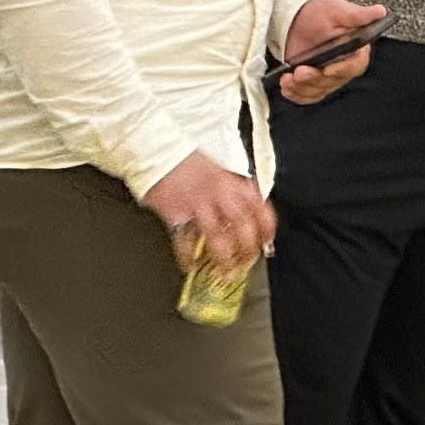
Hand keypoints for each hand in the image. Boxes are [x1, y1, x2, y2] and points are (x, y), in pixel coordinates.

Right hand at [142, 151, 275, 273]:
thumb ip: (233, 190)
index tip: (267, 242)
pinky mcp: (176, 214)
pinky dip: (187, 257)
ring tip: (223, 271)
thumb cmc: (186, 161)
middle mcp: (219, 193)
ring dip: (223, 258)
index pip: (259, 207)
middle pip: (242, 226)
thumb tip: (248, 211)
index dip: (266, 228)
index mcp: (232, 181)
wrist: (157, 153)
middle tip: (246, 263)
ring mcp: (197, 204)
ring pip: (218, 237)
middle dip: (247, 249)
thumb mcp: (218, 170)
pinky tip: (190, 265)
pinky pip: (184, 240)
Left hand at [277, 0, 388, 103]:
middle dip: (315, 79)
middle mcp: (343, 66)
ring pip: (318, 90)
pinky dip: (296, 94)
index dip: (342, 69)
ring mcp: (327, 76)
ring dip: (302, 88)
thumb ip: (360, 15)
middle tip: (300, 71)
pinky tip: (286, 87)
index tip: (328, 69)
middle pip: (333, 81)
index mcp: (356, 51)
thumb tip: (380, 11)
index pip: (354, 65)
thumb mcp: (340, 11)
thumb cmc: (323, 12)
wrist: (300, 16)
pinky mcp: (312, 82)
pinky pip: (307, 95)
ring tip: (287, 78)